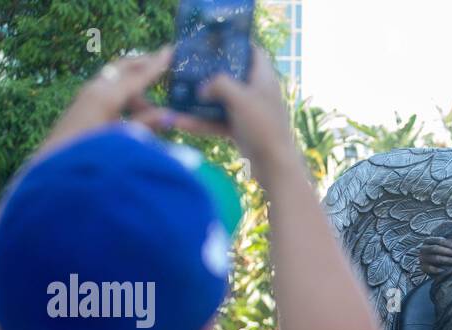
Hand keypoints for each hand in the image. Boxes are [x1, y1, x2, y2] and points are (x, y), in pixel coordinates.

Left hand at [43, 48, 181, 151]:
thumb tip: (169, 115)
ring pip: (115, 81)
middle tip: (162, 63)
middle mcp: (95, 90)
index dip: (156, 64)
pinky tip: (131, 114)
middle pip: (123, 68)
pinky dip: (123, 96)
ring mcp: (85, 95)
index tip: (170, 50)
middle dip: (143, 65)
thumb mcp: (122, 139)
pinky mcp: (81, 105)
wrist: (54, 165)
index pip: (137, 76)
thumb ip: (145, 125)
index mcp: (106, 96)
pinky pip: (107, 91)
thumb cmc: (91, 155)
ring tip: (151, 111)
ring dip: (134, 89)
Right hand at [190, 50, 300, 181]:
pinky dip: (200, 123)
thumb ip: (219, 84)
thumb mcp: (240, 97)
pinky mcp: (241, 131)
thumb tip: (202, 88)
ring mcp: (248, 112)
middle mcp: (257, 92)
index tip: (214, 40)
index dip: (236, 43)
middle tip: (188, 64)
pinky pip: (217, 122)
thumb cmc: (262, 127)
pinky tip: (178, 122)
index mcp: (264, 78)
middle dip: (210, 71)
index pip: (253, 52)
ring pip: (221, 100)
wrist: (275, 167)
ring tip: (176, 92)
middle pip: (232, 75)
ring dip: (200, 99)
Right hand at [419, 237, 451, 276]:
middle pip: (435, 248)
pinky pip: (429, 268)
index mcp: (428, 241)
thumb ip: (449, 244)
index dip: (447, 243)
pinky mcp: (423, 268)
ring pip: (434, 258)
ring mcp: (422, 258)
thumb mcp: (445, 247)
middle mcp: (423, 249)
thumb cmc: (444, 254)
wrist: (437, 266)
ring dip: (446, 260)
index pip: (437, 240)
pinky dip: (437, 269)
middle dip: (447, 251)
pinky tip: (445, 270)